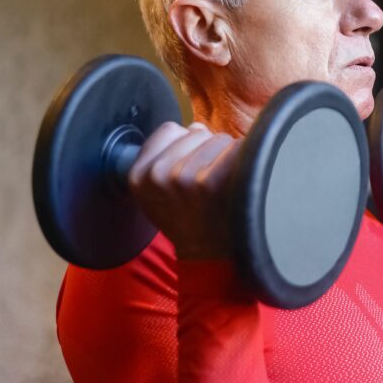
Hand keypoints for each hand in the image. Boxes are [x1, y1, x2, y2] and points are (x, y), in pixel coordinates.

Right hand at [127, 122, 241, 260]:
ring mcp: (182, 177)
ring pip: (218, 138)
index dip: (186, 143)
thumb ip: (167, 155)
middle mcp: (156, 175)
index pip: (169, 130)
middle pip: (197, 131)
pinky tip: (236, 184)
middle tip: (208, 182)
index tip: (191, 165)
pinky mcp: (209, 182)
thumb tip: (196, 127)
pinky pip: (236, 149)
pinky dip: (243, 161)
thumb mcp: (158, 192)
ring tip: (222, 185)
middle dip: (207, 149)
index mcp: (138, 175)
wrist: (207, 256)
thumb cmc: (188, 220)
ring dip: (226, 155)